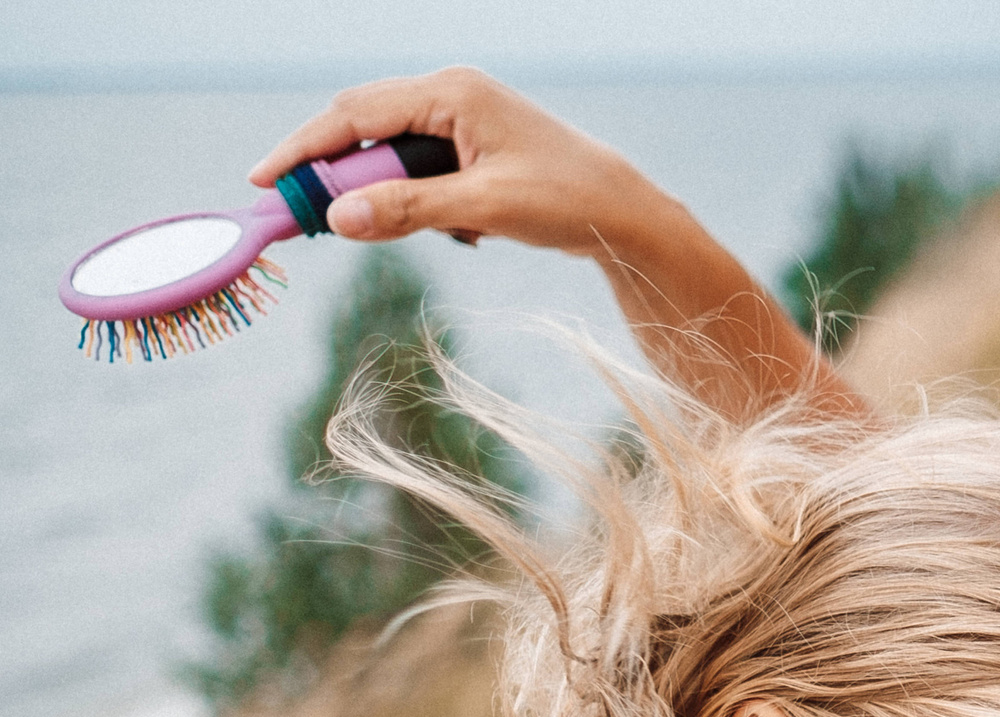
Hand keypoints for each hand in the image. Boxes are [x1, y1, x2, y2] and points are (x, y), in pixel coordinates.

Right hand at [250, 67, 675, 259]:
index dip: (303, 150)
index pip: (354, 115)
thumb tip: (338, 219)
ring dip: (397, 198)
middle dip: (339, 176)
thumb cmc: (567, 200)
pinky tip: (474, 230)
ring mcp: (462, 116)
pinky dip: (427, 203)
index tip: (263, 182)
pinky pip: (423, 170)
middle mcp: (451, 93)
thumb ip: (410, 211)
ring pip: (393, 155)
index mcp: (451, 93)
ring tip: (453, 231)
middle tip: (310, 220)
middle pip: (364, 127)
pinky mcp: (472, 144)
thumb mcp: (485, 209)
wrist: (626, 212)